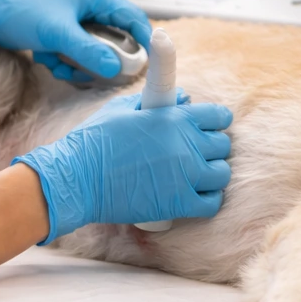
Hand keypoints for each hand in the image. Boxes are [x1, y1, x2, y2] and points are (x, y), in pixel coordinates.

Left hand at [0, 0, 151, 80]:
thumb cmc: (20, 12)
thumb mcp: (57, 34)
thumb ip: (88, 52)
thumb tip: (116, 69)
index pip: (133, 18)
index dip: (144, 42)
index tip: (145, 66)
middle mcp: (91, 5)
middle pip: (115, 40)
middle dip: (100, 60)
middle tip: (88, 71)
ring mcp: (77, 20)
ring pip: (96, 52)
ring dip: (79, 64)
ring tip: (57, 62)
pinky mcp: (64, 33)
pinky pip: (78, 55)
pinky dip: (66, 62)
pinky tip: (47, 59)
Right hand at [12, 91, 232, 244]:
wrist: (78, 178)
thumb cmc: (95, 141)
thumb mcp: (123, 108)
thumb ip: (156, 99)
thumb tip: (183, 96)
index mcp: (174, 118)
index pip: (218, 116)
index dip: (216, 121)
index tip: (210, 127)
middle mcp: (186, 145)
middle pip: (222, 145)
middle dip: (212, 147)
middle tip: (196, 152)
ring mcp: (185, 176)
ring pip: (222, 174)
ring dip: (212, 173)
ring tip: (196, 175)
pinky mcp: (179, 204)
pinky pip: (212, 203)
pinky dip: (208, 199)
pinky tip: (195, 195)